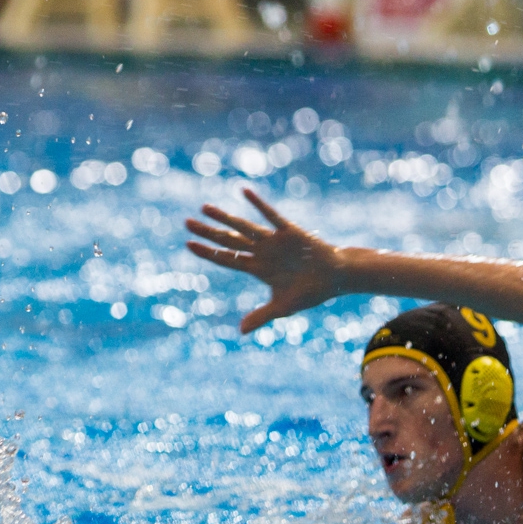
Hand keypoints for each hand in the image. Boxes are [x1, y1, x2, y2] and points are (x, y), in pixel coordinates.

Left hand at [185, 188, 344, 332]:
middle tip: (186, 223)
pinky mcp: (289, 232)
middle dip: (208, 232)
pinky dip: (258, 204)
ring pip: (243, 228)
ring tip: (204, 207)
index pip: (227, 259)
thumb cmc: (309, 292)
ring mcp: (273, 241)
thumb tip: (241, 331)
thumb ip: (261, 316)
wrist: (335, 278)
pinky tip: (243, 192)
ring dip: (224, 218)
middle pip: (228, 241)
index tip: (188, 244)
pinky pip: (270, 216)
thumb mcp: (283, 307)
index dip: (208, 253)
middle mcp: (261, 252)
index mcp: (258, 269)